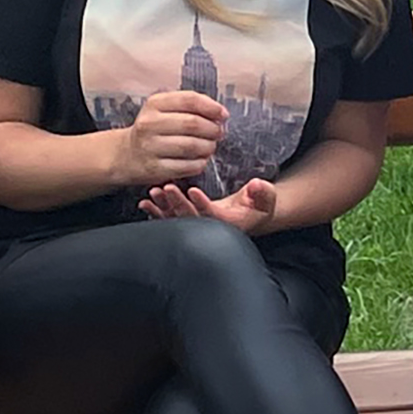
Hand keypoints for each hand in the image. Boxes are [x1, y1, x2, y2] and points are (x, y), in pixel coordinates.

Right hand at [116, 90, 227, 185]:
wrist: (128, 155)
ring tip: (209, 146)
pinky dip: (201, 163)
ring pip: (192, 146)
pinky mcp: (155, 168)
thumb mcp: (166, 110)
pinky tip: (199, 159)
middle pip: (193, 124)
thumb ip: (191, 107)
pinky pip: (189, 166)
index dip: (212, 107)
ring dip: (209, 147)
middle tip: (219, 133)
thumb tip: (221, 114)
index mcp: (154, 104)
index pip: (190, 100)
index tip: (223, 115)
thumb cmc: (155, 130)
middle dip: (213, 129)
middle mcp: (149, 124)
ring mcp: (150, 147)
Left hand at [140, 178, 277, 233]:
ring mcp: (199, 226)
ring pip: (178, 220)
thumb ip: (263, 192)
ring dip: (164, 208)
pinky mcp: (190, 221)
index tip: (192, 190)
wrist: (252, 215)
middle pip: (191, 218)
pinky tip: (145, 203)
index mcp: (230, 224)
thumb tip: (256, 185)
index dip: (202, 204)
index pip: (213, 215)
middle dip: (178, 204)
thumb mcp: (267, 198)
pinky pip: (171, 219)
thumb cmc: (259, 205)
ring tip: (155, 193)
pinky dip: (156, 212)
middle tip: (167, 188)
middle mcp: (212, 228)